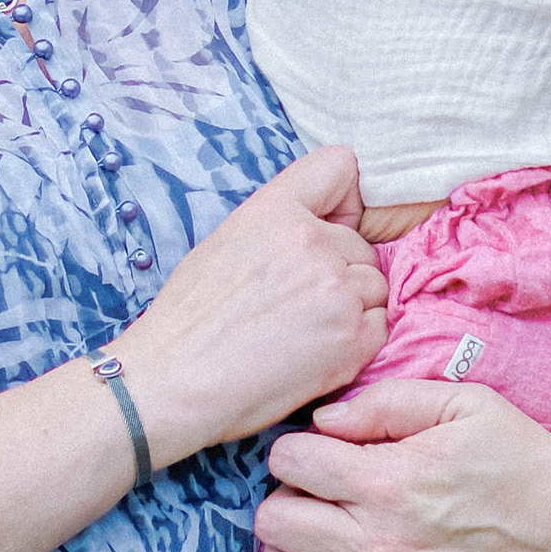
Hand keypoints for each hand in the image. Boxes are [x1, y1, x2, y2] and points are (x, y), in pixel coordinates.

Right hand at [121, 147, 384, 457]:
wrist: (172, 385)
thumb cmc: (188, 322)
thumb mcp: (225, 242)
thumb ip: (280, 226)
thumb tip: (322, 229)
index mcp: (276, 210)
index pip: (340, 166)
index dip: (341, 200)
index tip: (328, 227)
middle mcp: (313, 242)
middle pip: (361, 246)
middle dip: (340, 271)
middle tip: (294, 305)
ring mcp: (337, 292)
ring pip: (374, 287)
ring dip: (350, 308)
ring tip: (302, 332)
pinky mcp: (352, 341)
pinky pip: (379, 327)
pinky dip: (355, 342)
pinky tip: (312, 355)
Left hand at [253, 379, 550, 551]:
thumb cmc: (523, 457)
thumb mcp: (465, 403)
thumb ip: (387, 401)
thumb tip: (322, 419)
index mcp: (389, 482)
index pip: (290, 462)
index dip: (297, 445)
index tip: (323, 446)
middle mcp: (380, 546)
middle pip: (274, 520)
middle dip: (288, 493)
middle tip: (320, 487)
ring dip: (288, 549)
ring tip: (317, 529)